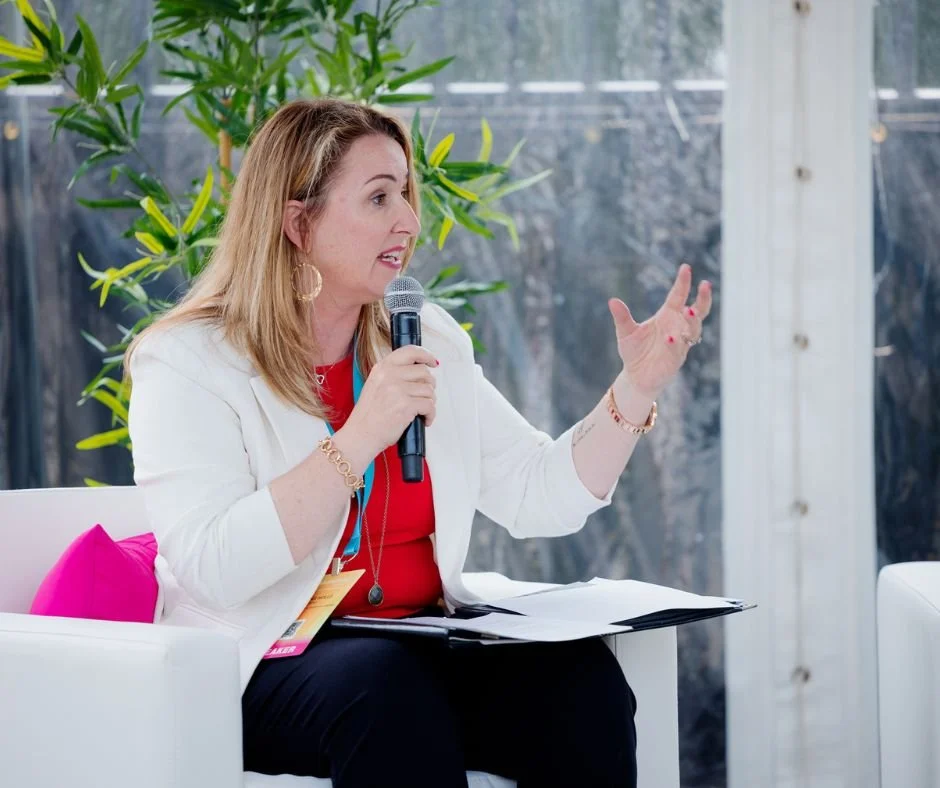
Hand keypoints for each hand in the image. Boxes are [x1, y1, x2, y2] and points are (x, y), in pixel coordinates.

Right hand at [342, 345, 437, 455]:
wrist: (361, 435)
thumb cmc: (369, 416)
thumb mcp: (375, 385)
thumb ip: (393, 375)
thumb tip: (419, 372)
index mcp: (382, 368)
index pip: (409, 351)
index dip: (426, 355)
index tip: (433, 362)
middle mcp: (389, 375)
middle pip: (424, 372)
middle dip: (429, 385)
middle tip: (425, 396)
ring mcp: (397, 390)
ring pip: (429, 390)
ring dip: (430, 401)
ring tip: (421, 411)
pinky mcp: (405, 405)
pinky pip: (430, 405)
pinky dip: (430, 414)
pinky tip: (424, 420)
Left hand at [608, 263, 711, 399]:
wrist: (635, 377)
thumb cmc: (634, 352)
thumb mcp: (625, 332)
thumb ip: (622, 317)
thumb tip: (612, 300)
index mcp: (667, 316)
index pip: (678, 296)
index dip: (683, 283)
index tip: (686, 268)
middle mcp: (677, 327)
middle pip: (698, 311)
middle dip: (703, 299)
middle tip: (705, 285)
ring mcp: (680, 343)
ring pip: (694, 329)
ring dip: (692, 320)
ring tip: (689, 310)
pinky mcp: (676, 359)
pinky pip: (679, 349)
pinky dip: (675, 342)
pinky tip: (669, 337)